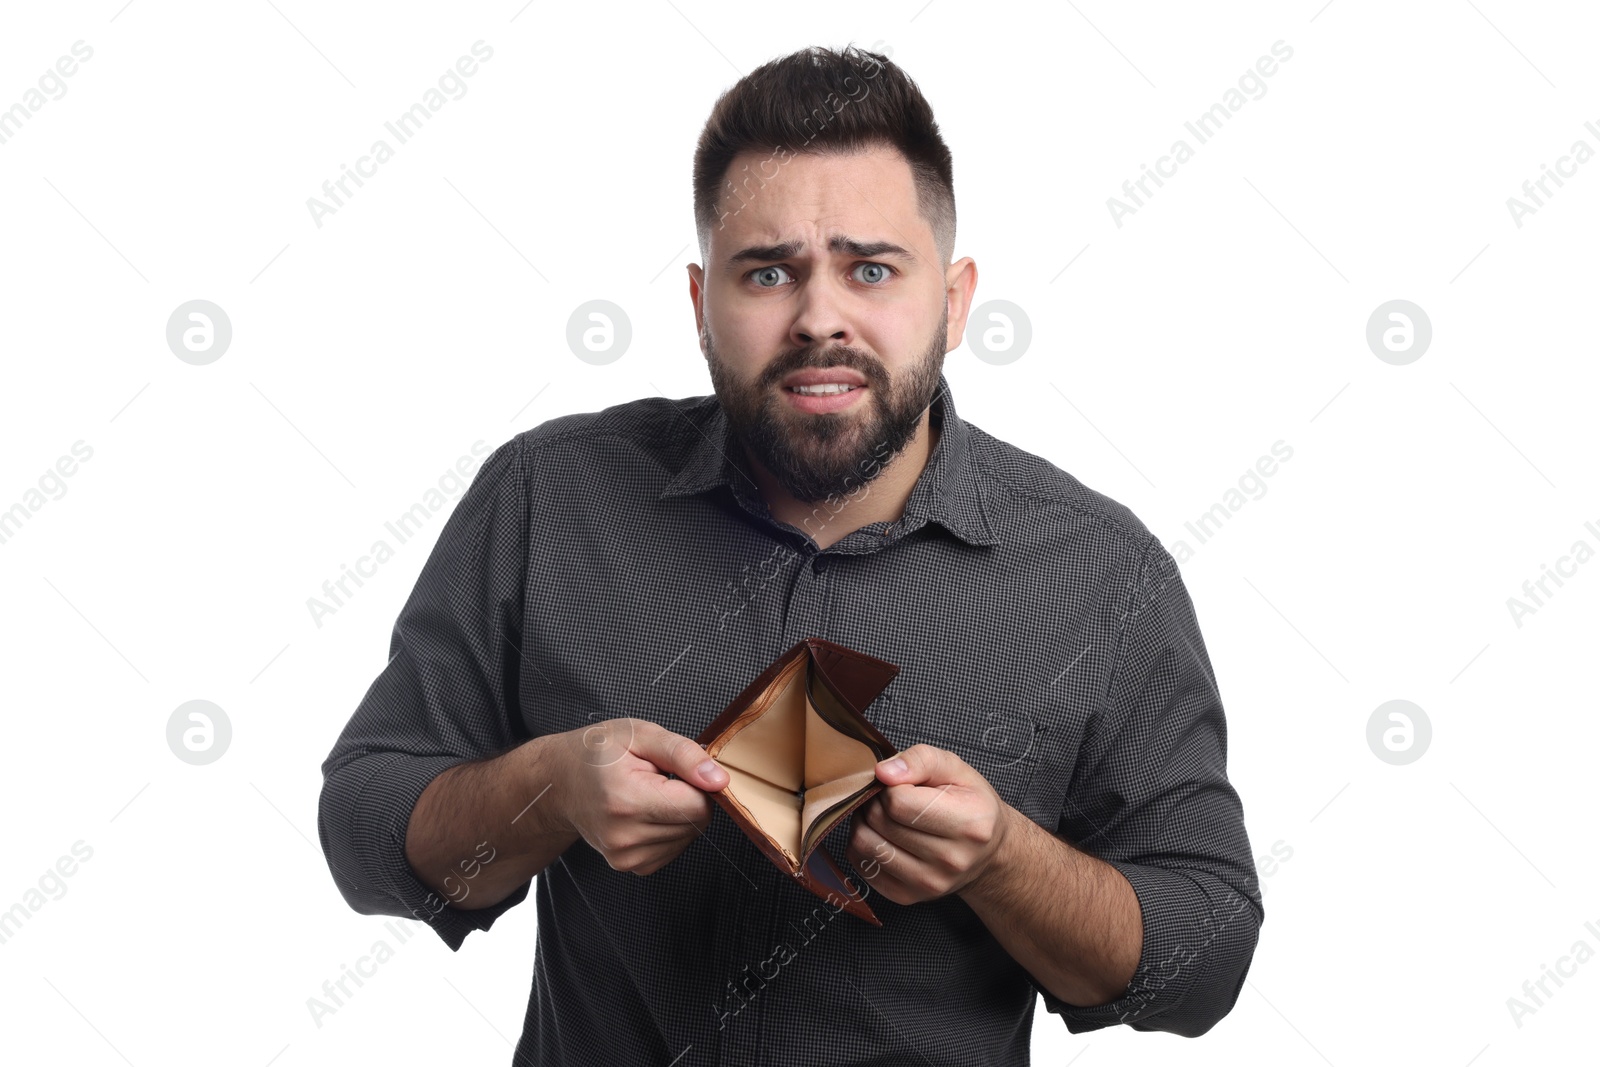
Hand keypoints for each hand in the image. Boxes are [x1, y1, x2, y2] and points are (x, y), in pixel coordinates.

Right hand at [551, 717, 728, 875]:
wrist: (560, 781)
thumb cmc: (598, 753)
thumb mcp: (641, 735)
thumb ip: (684, 754)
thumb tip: (719, 780)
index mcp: (626, 800)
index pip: (697, 805)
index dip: (698, 783)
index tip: (677, 769)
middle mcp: (624, 836)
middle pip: (696, 823)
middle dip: (688, 797)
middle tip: (659, 779)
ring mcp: (625, 856)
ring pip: (688, 837)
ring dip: (679, 814)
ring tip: (649, 794)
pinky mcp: (630, 866)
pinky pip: (673, 849)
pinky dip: (669, 829)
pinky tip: (647, 812)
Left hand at [843, 743, 1011, 904]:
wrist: (987, 851)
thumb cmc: (970, 804)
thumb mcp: (955, 769)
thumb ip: (921, 760)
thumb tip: (883, 772)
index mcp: (969, 823)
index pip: (899, 801)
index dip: (891, 786)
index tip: (902, 785)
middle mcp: (951, 860)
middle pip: (879, 822)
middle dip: (876, 801)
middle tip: (890, 797)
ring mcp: (929, 883)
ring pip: (865, 845)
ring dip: (865, 823)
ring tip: (883, 815)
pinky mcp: (908, 897)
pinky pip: (862, 866)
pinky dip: (863, 846)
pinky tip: (883, 836)